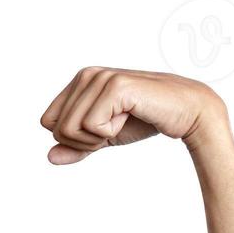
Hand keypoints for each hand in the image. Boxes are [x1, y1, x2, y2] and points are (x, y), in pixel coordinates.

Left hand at [38, 66, 226, 163]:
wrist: (185, 114)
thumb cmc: (144, 121)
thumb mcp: (103, 138)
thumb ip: (76, 146)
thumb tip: (49, 157)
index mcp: (79, 82)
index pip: (48, 123)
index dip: (73, 138)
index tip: (102, 129)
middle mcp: (86, 74)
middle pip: (56, 129)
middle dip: (85, 141)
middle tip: (116, 126)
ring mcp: (100, 77)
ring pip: (69, 129)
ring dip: (97, 138)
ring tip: (123, 120)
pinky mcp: (115, 86)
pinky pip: (91, 126)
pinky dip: (111, 132)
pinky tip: (131, 116)